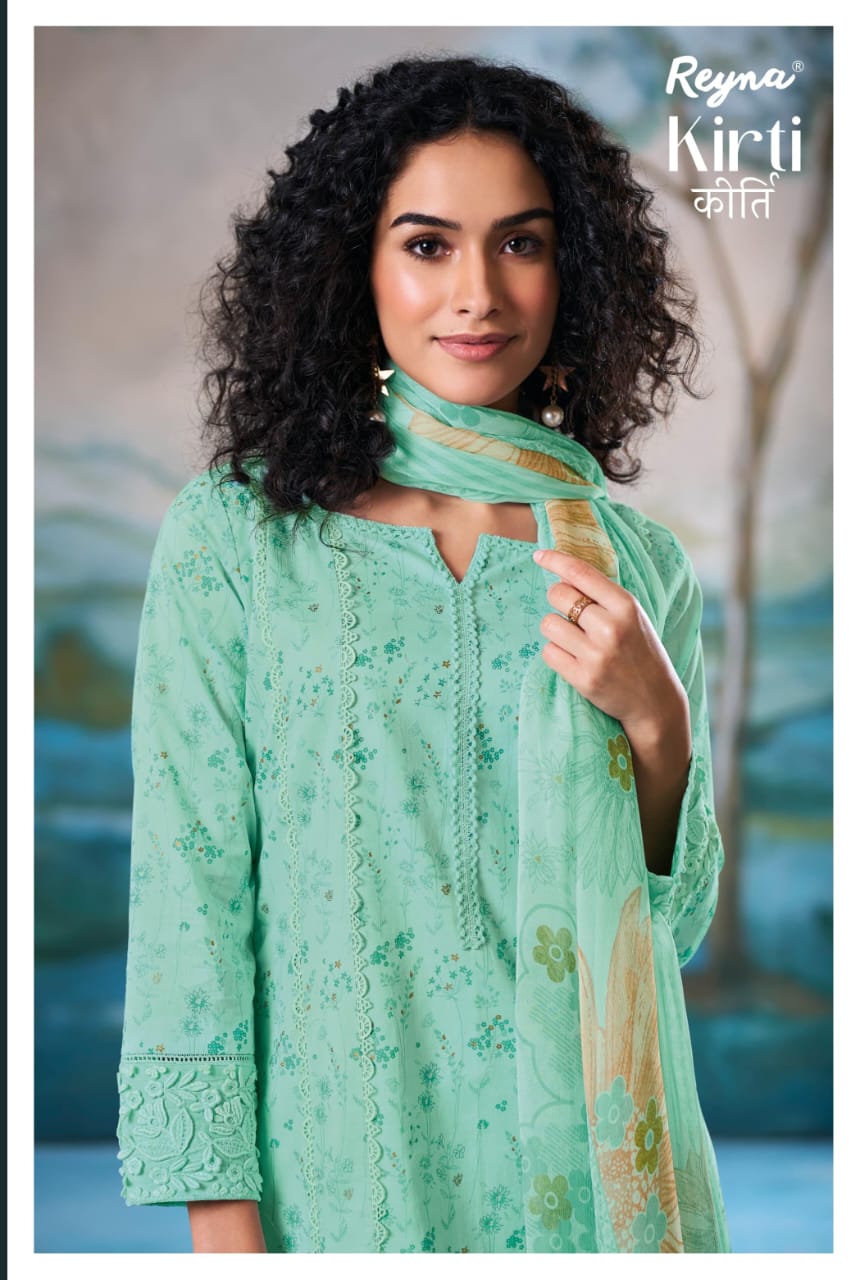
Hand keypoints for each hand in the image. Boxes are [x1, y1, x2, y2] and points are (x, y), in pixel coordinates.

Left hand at [533, 548, 686, 737]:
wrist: (654, 700)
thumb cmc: (640, 652)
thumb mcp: (633, 616)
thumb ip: (603, 596)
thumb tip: (562, 574)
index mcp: (625, 605)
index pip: (580, 572)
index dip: (554, 560)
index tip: (538, 555)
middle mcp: (610, 627)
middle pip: (558, 595)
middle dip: (558, 601)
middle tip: (572, 616)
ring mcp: (596, 654)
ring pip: (548, 624)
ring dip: (556, 630)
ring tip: (576, 641)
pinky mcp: (583, 678)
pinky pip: (548, 652)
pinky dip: (556, 653)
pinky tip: (574, 659)